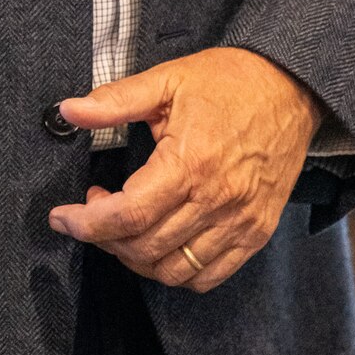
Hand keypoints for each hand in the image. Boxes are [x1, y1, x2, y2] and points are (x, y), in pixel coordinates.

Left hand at [46, 47, 324, 292]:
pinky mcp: (257, 232)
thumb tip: (68, 110)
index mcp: (189, 162)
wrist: (292, 87)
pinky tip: (161, 244)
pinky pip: (210, 276)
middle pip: (145, 248)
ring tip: (123, 228)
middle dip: (105, 239)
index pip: (127, 215)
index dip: (87, 223)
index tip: (62, 216)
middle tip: (93, 211)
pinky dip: (177, 272)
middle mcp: (216, 200)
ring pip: (174, 270)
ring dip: (136, 259)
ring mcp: (240, 222)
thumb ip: (115, 100)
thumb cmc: (229, 80)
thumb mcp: (167, 79)